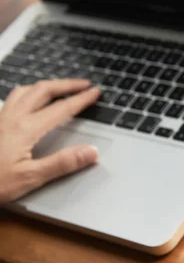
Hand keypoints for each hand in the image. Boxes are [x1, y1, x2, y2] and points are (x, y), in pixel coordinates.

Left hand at [0, 79, 99, 203]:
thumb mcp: (30, 178)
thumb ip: (62, 163)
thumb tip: (92, 151)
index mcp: (25, 129)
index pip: (61, 108)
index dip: (81, 99)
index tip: (95, 92)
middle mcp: (12, 117)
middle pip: (43, 90)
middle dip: (66, 84)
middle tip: (83, 84)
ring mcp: (0, 118)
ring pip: (25, 90)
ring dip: (46, 86)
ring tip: (59, 88)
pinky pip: (13, 98)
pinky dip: (28, 93)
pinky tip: (29, 102)